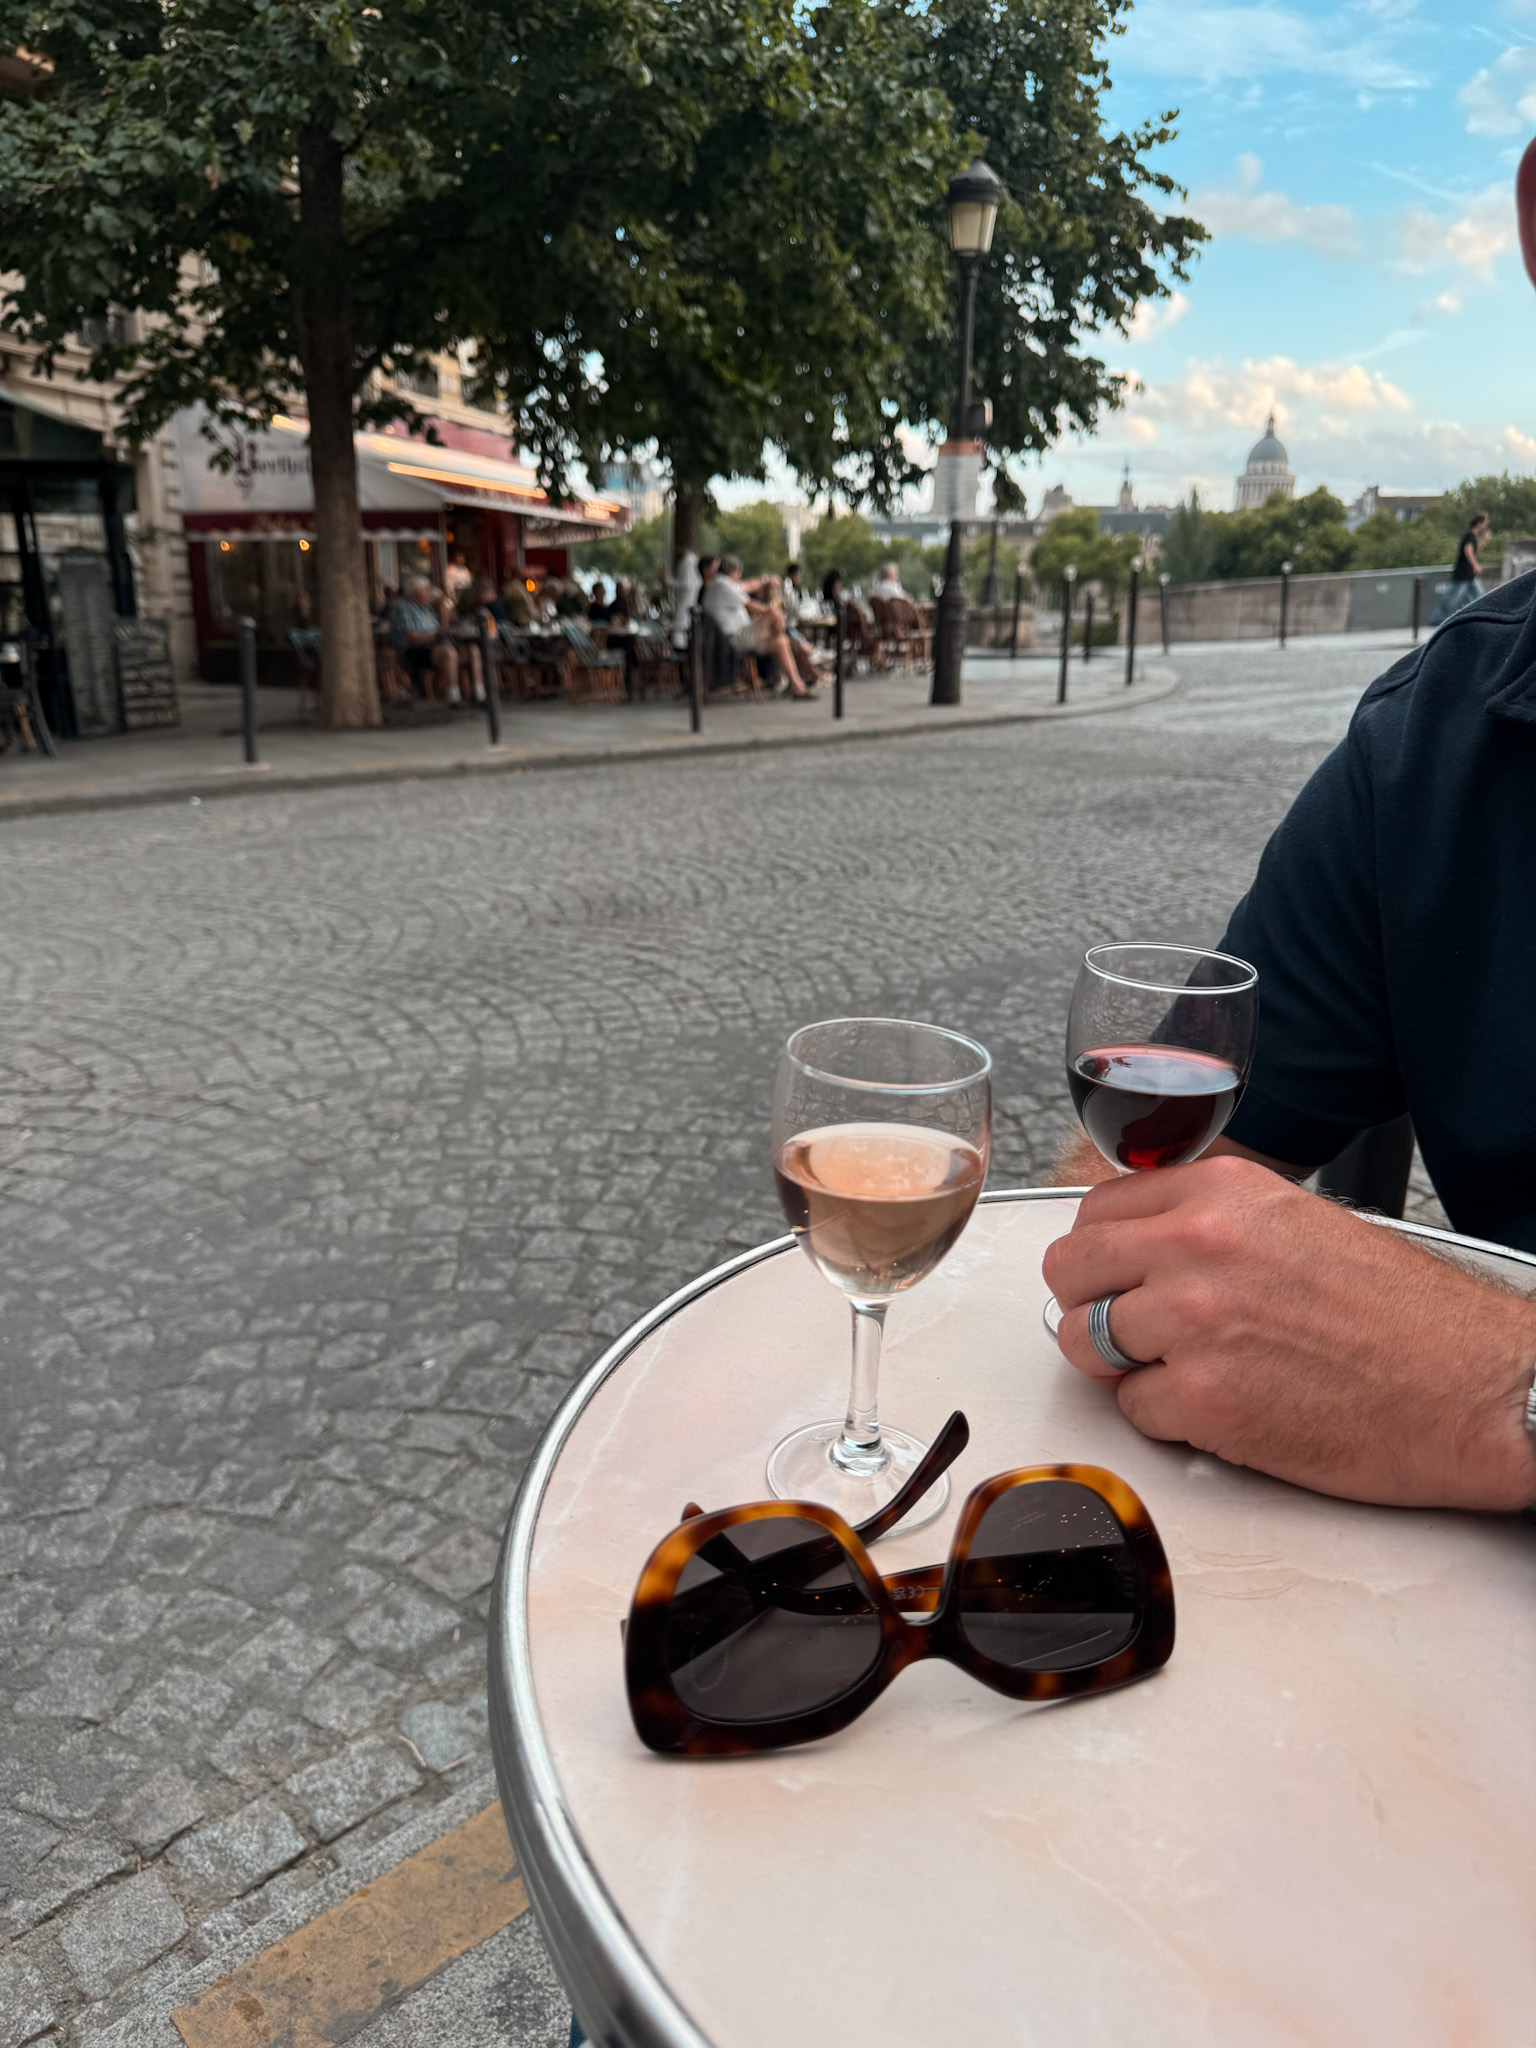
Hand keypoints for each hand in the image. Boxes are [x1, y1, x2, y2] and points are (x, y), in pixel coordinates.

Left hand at [1041, 1156, 1535, 1509]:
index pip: (1096, 1209)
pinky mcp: (1203, 1401)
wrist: (1479, 1389)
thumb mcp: (1297, 1224)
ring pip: (1082, 1341)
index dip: (1103, 1253)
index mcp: (1220, 1193)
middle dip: (1089, 1303)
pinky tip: (1222, 1408)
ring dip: (1121, 1364)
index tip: (1119, 1276)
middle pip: (1068, 1269)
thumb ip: (1210, 1224)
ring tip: (1182, 1370)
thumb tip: (1136, 1246)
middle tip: (1130, 1329)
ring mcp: (1192, 1323)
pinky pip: (1130, 1410)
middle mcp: (1196, 1246)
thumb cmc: (1408, 1318)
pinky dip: (1165, 1419)